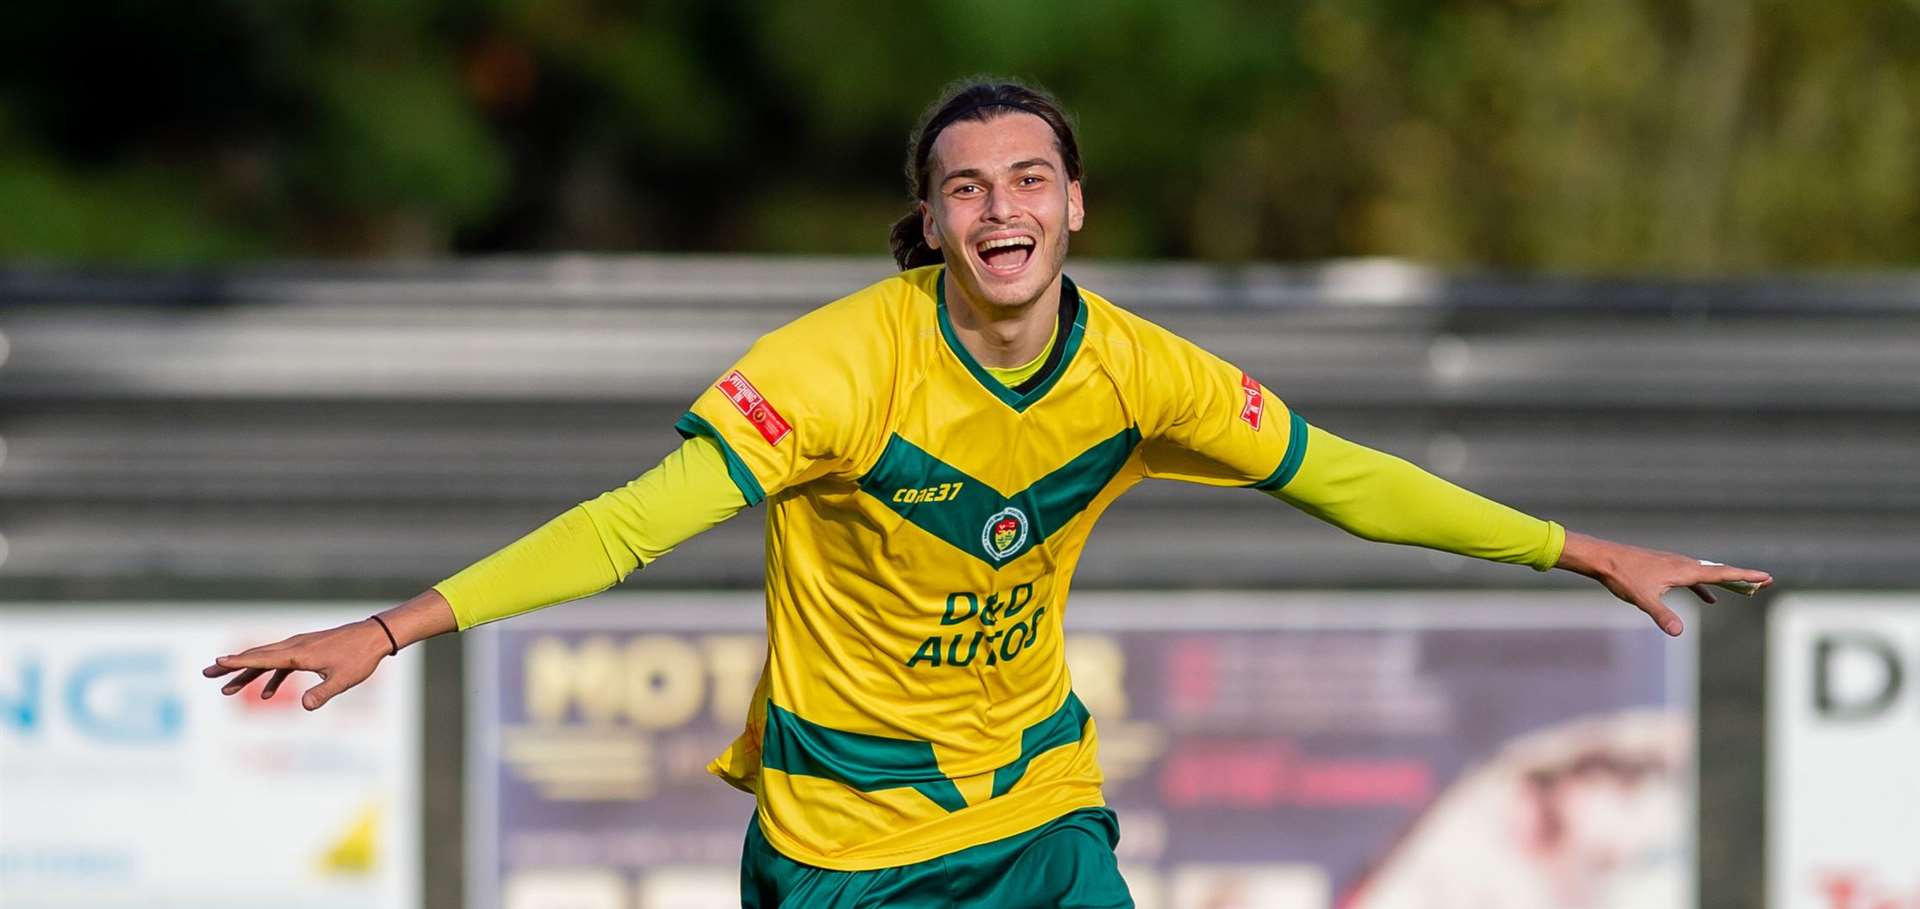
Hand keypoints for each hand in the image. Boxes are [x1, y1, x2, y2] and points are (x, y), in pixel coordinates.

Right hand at [201, 618, 390, 709]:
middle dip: (230, 667)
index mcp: (299, 654)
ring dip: (246, 674)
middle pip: (256, 657)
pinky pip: (282, 664)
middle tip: (205, 674)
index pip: (262, 659)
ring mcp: (299, 647)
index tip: (217, 663)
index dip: (238, 663)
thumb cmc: (360, 658)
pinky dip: (272, 677)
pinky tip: (267, 694)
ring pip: (266, 660)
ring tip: (226, 689)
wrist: (374, 636)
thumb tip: (304, 706)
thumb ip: (323, 693)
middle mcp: (295, 647)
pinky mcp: (307, 650)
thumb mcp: (344, 680)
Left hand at [1555, 531, 1772, 636]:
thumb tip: (1679, 632)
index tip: (1766, 576)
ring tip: (1745, 591)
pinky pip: (1693, 578)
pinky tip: (1710, 599)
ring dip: (1726, 582)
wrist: (1605, 558)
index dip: (1745, 576)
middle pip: (1720, 571)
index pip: (1722, 573)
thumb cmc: (1623, 576)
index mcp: (1684, 570)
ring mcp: (1675, 565)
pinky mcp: (1665, 568)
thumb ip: (1662, 615)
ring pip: (1707, 574)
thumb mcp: (1643, 599)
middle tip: (1766, 581)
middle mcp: (1683, 564)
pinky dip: (1705, 587)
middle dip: (1742, 578)